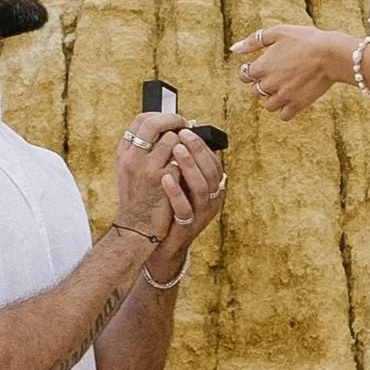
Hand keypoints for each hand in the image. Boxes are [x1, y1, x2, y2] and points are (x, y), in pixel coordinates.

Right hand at [111, 105, 191, 239]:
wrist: (138, 227)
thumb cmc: (139, 199)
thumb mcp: (130, 171)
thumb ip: (142, 151)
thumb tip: (168, 129)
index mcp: (124, 153)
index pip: (140, 120)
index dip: (160, 115)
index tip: (172, 120)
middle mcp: (132, 158)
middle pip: (154, 123)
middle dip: (174, 120)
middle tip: (185, 125)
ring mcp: (147, 168)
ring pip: (172, 139)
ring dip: (183, 144)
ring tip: (185, 152)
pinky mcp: (163, 180)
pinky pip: (181, 159)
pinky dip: (187, 162)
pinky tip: (187, 169)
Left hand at [146, 126, 225, 275]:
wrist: (156, 241)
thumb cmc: (167, 207)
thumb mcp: (180, 183)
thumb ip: (183, 164)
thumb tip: (176, 132)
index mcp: (212, 188)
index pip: (213, 162)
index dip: (201, 144)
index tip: (185, 128)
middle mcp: (211, 200)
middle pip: (211, 172)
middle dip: (197, 150)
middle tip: (182, 134)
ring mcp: (200, 215)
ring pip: (202, 189)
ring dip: (189, 167)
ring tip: (176, 150)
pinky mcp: (187, 228)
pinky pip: (184, 209)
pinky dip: (176, 192)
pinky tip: (165, 177)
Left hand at [232, 25, 354, 117]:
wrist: (331, 54)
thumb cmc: (306, 40)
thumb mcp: (278, 32)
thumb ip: (254, 41)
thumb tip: (234, 49)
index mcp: (262, 67)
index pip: (244, 76)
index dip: (250, 71)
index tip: (261, 67)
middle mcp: (269, 84)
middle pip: (255, 91)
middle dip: (262, 84)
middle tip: (278, 74)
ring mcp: (283, 97)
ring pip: (268, 105)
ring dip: (273, 97)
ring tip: (287, 86)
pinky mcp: (297, 105)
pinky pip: (283, 115)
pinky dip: (285, 109)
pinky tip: (293, 98)